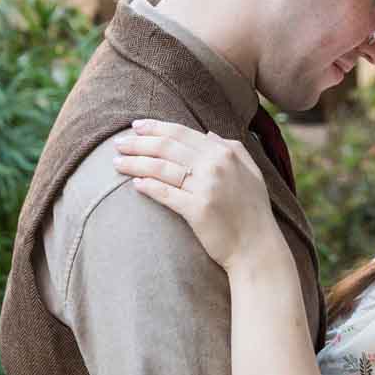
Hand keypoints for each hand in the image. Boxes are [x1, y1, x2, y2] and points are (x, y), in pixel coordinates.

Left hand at [112, 118, 283, 269]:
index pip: (181, 133)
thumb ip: (233, 147)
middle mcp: (215, 165)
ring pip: (161, 168)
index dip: (155, 128)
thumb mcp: (251, 172)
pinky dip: (148, 187)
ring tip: (117, 163)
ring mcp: (207, 187)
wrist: (258, 248)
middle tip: (118, 143)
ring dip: (135, 163)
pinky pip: (166, 193)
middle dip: (138, 143)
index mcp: (226, 152)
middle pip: (166, 147)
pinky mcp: (198, 210)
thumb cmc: (253, 211)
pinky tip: (135, 184)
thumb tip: (208, 133)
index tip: (135, 127)